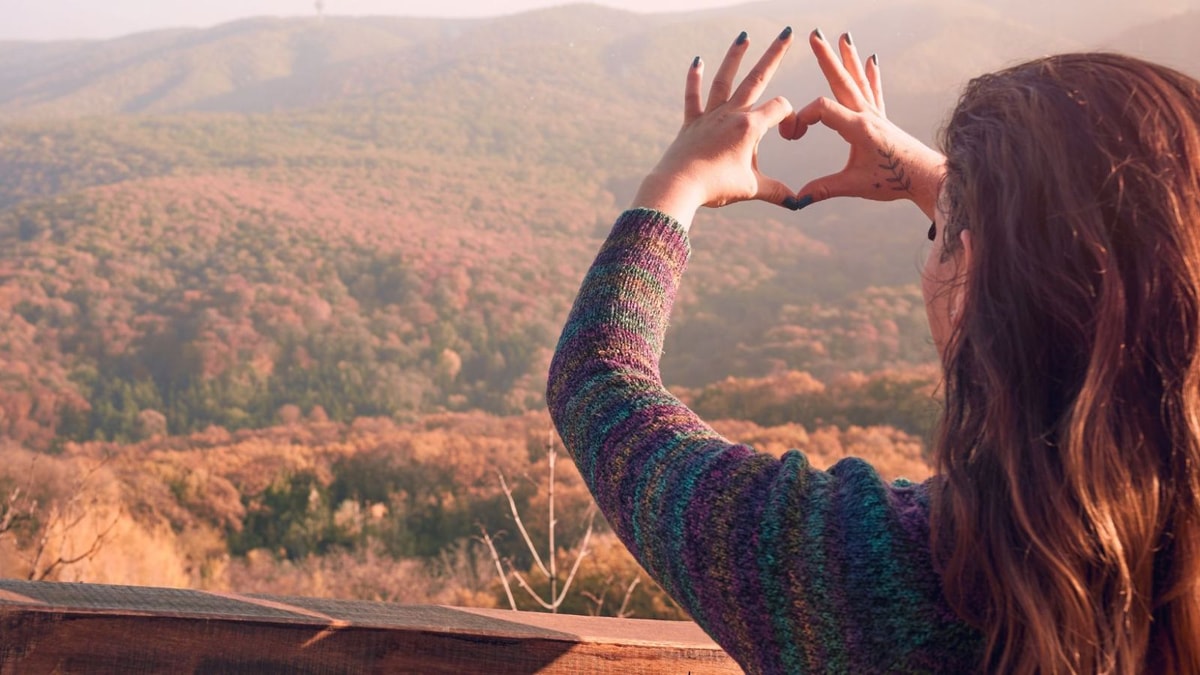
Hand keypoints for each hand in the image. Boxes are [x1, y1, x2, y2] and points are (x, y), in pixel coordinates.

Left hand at [632, 28, 797, 230]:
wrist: (679, 186)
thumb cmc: (716, 187)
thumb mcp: (751, 189)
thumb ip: (776, 192)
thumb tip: (798, 203)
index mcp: (750, 127)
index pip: (780, 108)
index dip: (791, 118)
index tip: (789, 137)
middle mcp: (731, 114)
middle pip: (757, 78)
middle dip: (775, 54)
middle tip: (787, 33)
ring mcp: (710, 116)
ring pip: (724, 79)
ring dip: (735, 57)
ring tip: (743, 37)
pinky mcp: (692, 123)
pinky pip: (693, 97)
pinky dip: (693, 79)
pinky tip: (697, 61)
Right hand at [782, 30, 944, 218]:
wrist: (925, 178)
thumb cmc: (893, 181)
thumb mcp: (855, 186)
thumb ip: (824, 189)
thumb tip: (796, 200)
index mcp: (858, 128)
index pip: (823, 109)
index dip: (803, 118)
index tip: (793, 136)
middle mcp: (867, 115)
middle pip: (842, 81)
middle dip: (827, 58)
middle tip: (815, 35)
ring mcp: (876, 115)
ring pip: (858, 81)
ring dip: (849, 58)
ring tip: (843, 36)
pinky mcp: (882, 120)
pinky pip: (874, 92)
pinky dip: (871, 75)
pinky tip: (871, 59)